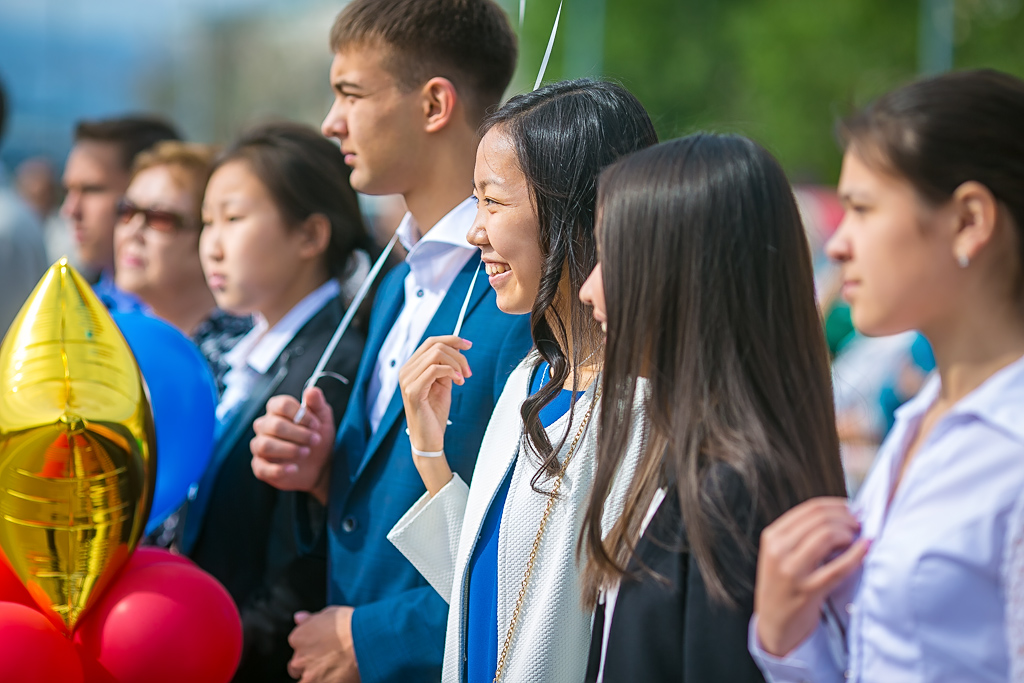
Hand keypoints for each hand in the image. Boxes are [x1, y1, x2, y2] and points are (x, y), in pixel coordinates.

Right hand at [251, 388, 334, 504]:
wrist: (320, 464)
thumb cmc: (317, 436)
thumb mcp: (322, 418)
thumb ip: (317, 403)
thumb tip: (312, 390)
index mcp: (277, 410)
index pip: (280, 405)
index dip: (300, 414)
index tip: (316, 425)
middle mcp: (264, 426)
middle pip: (274, 425)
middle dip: (298, 434)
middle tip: (315, 440)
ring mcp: (260, 446)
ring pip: (265, 445)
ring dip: (289, 449)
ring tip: (306, 452)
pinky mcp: (260, 467)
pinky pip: (262, 467)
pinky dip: (279, 469)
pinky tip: (294, 468)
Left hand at [287, 606, 359, 682]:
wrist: (364, 641)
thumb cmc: (351, 624)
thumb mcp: (330, 613)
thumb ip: (311, 619)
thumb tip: (298, 618)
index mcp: (299, 637)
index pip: (296, 644)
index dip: (309, 646)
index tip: (321, 646)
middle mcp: (299, 658)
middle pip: (295, 666)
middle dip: (307, 664)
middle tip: (327, 660)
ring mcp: (308, 675)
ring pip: (305, 679)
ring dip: (314, 676)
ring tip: (333, 670)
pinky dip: (323, 682)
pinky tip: (335, 678)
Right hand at [398, 336, 471, 494]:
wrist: (429, 440)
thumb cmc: (434, 414)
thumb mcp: (443, 385)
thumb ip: (447, 367)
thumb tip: (458, 348)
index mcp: (411, 368)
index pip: (430, 341)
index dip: (452, 339)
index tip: (469, 345)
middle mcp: (405, 371)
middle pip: (435, 345)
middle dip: (458, 354)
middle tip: (468, 372)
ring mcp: (407, 380)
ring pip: (436, 354)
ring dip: (456, 363)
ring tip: (464, 378)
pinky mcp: (412, 391)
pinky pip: (434, 369)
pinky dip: (451, 372)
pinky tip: (459, 382)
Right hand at [754, 497, 869, 656]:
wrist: (774, 625)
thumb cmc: (784, 587)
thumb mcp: (782, 555)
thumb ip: (803, 536)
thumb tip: (843, 515)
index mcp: (772, 536)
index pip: (810, 508)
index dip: (838, 506)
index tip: (853, 510)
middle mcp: (778, 550)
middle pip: (821, 519)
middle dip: (847, 518)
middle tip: (861, 525)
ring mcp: (792, 571)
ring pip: (827, 536)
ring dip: (850, 534)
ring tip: (858, 540)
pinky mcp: (808, 591)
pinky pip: (839, 567)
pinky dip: (857, 554)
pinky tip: (866, 548)